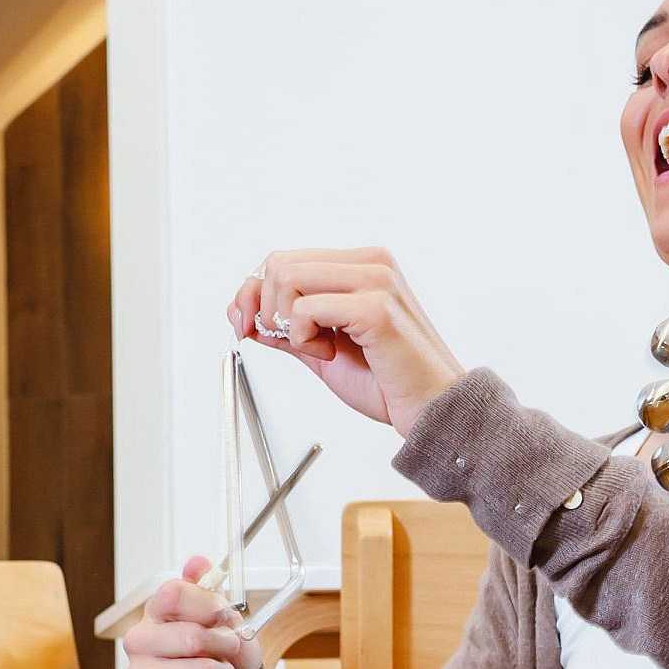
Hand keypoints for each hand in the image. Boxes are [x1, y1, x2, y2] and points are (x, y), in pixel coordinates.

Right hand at [123, 559, 263, 668]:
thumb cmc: (218, 654)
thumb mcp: (221, 615)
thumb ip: (208, 588)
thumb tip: (196, 561)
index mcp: (154, 612)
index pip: (173, 595)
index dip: (209, 606)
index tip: (223, 617)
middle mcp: (139, 642)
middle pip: (192, 637)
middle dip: (225, 646)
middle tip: (226, 652)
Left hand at [230, 249, 464, 432]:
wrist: (430, 408)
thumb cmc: (384, 381)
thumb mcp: (319, 350)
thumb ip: (282, 327)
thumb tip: (238, 310)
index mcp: (360, 265)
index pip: (282, 259)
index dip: (254, 295)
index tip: (249, 328)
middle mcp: (371, 263)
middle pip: (278, 264)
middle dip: (265, 310)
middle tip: (295, 343)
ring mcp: (376, 280)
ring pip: (286, 279)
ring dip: (288, 325)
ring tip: (322, 348)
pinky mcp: (375, 308)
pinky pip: (304, 310)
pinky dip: (303, 339)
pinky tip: (333, 354)